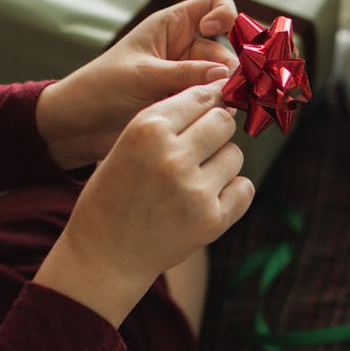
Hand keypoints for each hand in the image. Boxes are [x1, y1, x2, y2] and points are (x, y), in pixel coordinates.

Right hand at [33, 79, 253, 326]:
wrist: (105, 255)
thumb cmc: (114, 195)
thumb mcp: (126, 145)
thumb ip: (168, 122)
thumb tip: (220, 95)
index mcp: (147, 130)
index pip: (200, 97)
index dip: (208, 102)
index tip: (209, 110)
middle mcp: (173, 157)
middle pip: (224, 122)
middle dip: (217, 130)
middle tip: (203, 147)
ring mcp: (195, 191)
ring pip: (235, 155)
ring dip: (222, 163)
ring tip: (195, 180)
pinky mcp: (212, 220)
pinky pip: (244, 188)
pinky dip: (232, 192)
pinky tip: (207, 199)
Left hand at [35, 0, 239, 169]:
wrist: (80, 125)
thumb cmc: (101, 88)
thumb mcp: (142, 75)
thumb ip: (185, 74)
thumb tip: (226, 75)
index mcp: (171, 26)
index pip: (214, 5)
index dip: (224, 14)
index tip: (213, 32)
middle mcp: (184, 49)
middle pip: (225, 50)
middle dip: (230, 69)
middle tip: (228, 90)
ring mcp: (188, 78)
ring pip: (223, 80)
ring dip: (225, 93)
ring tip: (219, 110)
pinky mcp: (187, 104)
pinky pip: (213, 102)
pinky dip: (218, 110)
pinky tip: (213, 121)